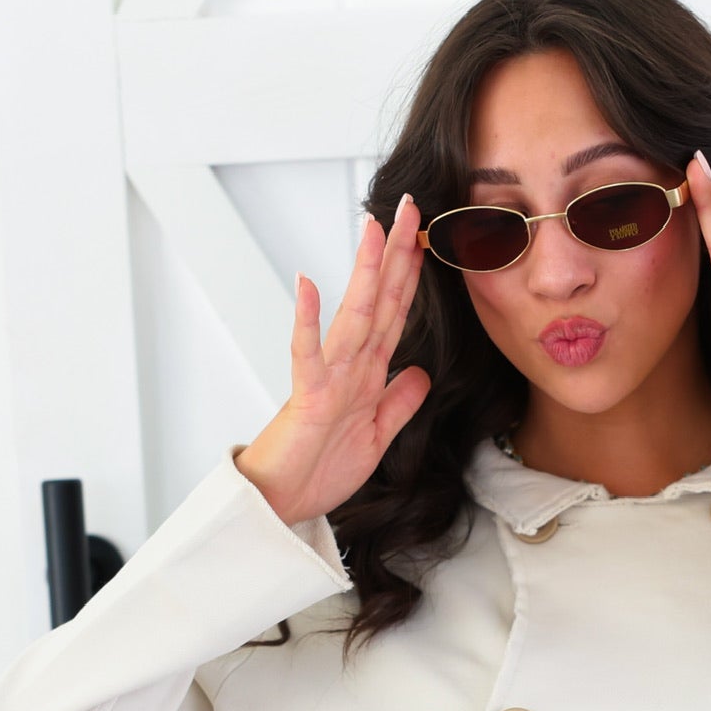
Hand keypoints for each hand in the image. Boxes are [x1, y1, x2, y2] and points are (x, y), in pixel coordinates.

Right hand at [233, 196, 430, 526]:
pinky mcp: (307, 398)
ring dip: (364, 273)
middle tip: (410, 206)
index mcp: (367, 372)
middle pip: (380, 300)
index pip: (397, 312)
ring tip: (373, 230)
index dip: (414, 274)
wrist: (283, 505)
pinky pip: (306, 354)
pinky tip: (307, 284)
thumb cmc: (320, 469)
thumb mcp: (377, 436)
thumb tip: (419, 371)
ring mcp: (328, 377)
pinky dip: (306, 320)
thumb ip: (399, 402)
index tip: (427, 235)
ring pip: (352, 316)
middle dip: (397, 254)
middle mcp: (349, 366)